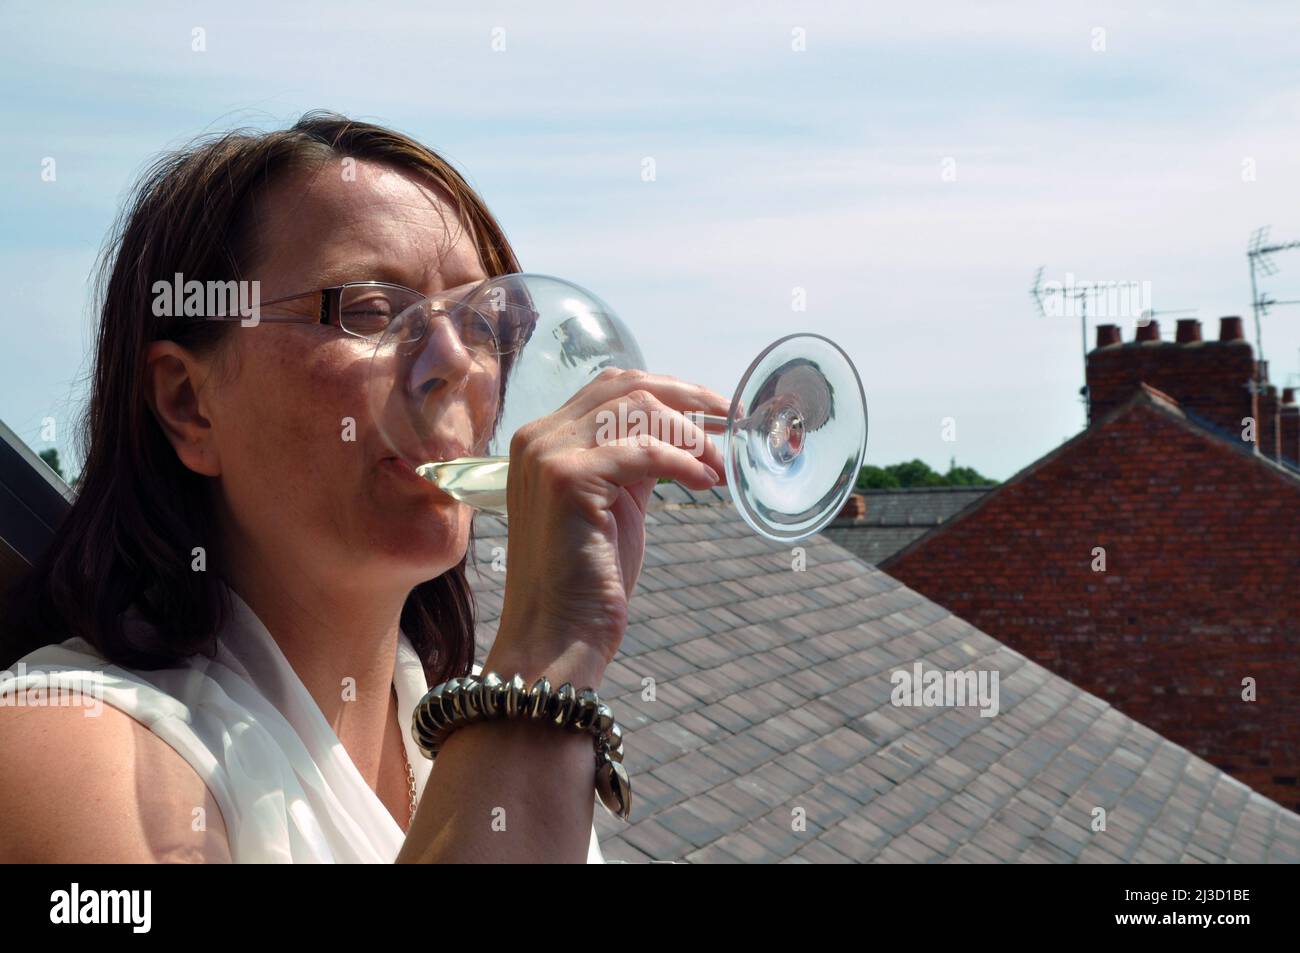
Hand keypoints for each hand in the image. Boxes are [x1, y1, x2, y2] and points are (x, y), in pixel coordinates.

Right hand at [488, 368, 729, 680]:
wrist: (557, 635)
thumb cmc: (588, 578)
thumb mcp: (618, 503)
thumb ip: (636, 462)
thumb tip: (685, 434)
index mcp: (546, 439)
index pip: (613, 387)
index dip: (671, 393)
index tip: (717, 412)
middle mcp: (540, 437)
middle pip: (627, 386)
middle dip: (688, 398)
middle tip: (732, 420)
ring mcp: (548, 454)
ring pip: (638, 409)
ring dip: (691, 434)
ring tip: (719, 465)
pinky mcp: (567, 478)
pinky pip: (643, 450)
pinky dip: (683, 462)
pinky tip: (705, 483)